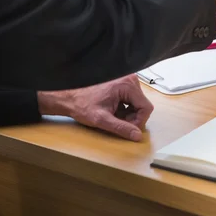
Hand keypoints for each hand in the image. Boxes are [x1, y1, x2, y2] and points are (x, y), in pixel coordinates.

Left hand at [37, 74, 152, 140]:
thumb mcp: (102, 120)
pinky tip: (113, 111)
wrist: (69, 97)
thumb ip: (121, 128)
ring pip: (137, 104)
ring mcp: (126, 80)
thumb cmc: (82, 105)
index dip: (139, 122)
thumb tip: (137, 135)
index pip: (146, 108)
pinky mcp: (123, 83)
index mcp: (128, 85)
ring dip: (128, 114)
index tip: (127, 128)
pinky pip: (131, 100)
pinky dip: (124, 108)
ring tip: (113, 116)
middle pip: (142, 105)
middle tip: (117, 123)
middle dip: (132, 118)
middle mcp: (130, 79)